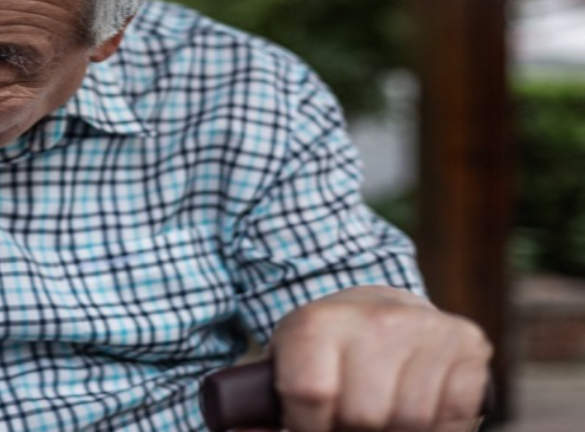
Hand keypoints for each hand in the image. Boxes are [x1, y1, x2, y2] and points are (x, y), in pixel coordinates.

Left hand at [268, 286, 490, 430]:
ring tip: (379, 415)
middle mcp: (375, 319)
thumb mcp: (286, 367)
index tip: (311, 424)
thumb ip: (261, 407)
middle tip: (347, 421)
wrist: (379, 308)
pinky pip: (454, 416)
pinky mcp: (467, 344)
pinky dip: (436, 428)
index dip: (310, 426)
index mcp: (318, 322)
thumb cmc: (324, 353)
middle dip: (351, 430)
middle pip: (365, 416)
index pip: (312, 395)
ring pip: (411, 422)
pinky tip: (416, 412)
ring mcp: (426, 329)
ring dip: (393, 431)